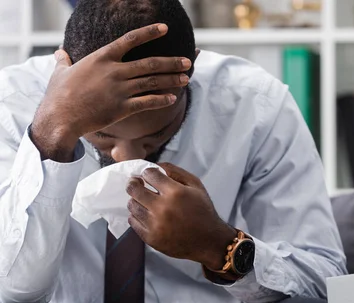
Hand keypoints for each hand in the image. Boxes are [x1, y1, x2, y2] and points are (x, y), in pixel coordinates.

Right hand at [32, 24, 191, 158]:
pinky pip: (148, 102)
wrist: (60, 117)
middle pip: (150, 63)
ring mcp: (120, 89)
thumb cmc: (58, 95)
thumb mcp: (60, 73)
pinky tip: (173, 98)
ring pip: (153, 82)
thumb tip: (59, 53)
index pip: (130, 39)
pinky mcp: (122, 108)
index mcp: (102, 58)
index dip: (149, 32)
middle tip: (188, 61)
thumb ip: (64, 61)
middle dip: (172, 62)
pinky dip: (162, 100)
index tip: (165, 28)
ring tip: (186, 78)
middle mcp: (114, 71)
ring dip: (172, 80)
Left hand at [125, 163, 236, 270]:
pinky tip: (146, 214)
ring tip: (144, 201)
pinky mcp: (151, 238)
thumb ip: (176, 172)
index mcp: (176, 193)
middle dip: (134, 183)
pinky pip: (133, 222)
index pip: (149, 174)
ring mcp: (155, 225)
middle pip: (134, 189)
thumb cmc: (203, 211)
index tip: (149, 175)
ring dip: (136, 200)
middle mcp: (163, 208)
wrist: (209, 241)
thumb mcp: (196, 186)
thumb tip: (157, 165)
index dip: (148, 172)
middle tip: (137, 183)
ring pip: (132, 205)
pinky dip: (137, 216)